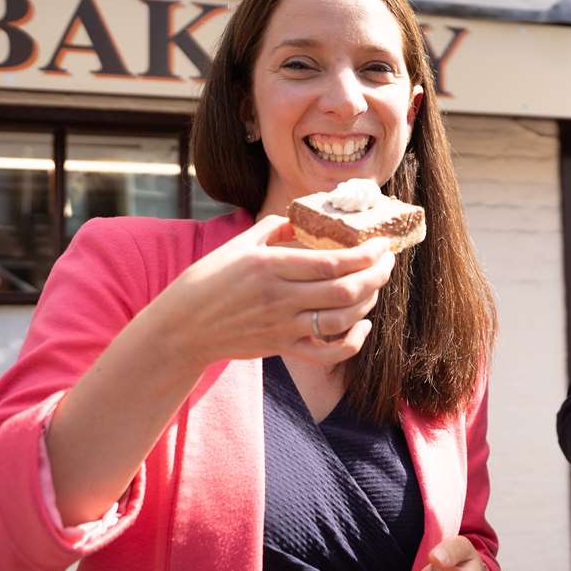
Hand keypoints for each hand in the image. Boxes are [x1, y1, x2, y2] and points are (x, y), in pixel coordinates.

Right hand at [147, 214, 394, 370]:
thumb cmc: (209, 280)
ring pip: (342, 320)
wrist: (182, 327)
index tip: (381, 244)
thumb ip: (275, 227)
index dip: (365, 254)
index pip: (332, 262)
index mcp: (270, 266)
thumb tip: (304, 217)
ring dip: (368, 302)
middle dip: (376, 275)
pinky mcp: (283, 348)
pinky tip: (362, 325)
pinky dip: (352, 343)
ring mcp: (283, 326)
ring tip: (375, 286)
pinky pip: (327, 353)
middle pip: (345, 290)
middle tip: (387, 262)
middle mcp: (280, 298)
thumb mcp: (238, 245)